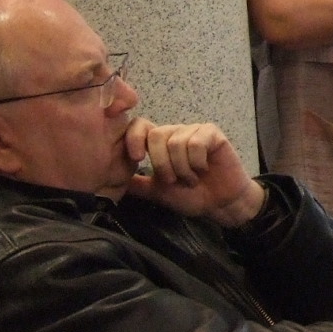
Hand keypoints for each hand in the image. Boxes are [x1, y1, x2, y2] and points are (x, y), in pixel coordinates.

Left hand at [123, 119, 265, 225]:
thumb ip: (138, 184)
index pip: (140, 126)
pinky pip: (197, 142)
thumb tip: (112, 179)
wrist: (221, 205)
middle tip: (174, 180)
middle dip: (163, 164)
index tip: (137, 158)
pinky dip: (198, 162)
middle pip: (157, 135)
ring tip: (192, 178)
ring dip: (184, 168)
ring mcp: (194, 131)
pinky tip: (205, 169)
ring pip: (177, 142)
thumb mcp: (158, 192)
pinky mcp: (212, 134)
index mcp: (160, 143)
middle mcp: (175, 133)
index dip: (134, 138)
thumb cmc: (192, 196)